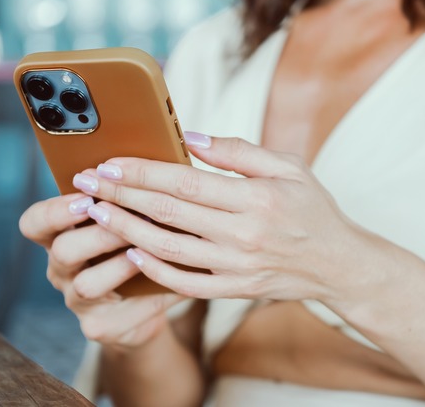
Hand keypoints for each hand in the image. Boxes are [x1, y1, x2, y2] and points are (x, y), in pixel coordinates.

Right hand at [18, 193, 186, 348]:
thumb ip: (128, 197)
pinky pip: (125, 313)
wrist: (148, 302)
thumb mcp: (126, 219)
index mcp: (59, 236)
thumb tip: (159, 164)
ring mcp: (78, 301)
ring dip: (120, 265)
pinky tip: (176, 280)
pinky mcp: (100, 328)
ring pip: (86, 285)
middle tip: (128, 222)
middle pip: (61, 251)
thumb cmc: (137, 245)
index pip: (34, 222)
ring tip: (149, 250)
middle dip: (96, 233)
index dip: (54, 210)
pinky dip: (152, 294)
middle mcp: (61, 269)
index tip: (84, 196)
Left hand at [74, 132, 375, 302]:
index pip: (185, 182)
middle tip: (86, 182)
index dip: (142, 171)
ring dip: (126, 230)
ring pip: (167, 249)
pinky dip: (154, 269)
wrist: (338, 263)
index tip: (109, 162)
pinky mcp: (233, 290)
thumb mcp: (288, 165)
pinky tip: (131, 251)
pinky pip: (185, 283)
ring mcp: (237, 267)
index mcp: (257, 197)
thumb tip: (189, 135)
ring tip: (97, 213)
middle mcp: (244, 235)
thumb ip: (238, 151)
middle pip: (168, 213)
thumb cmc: (312, 208)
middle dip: (120, 195)